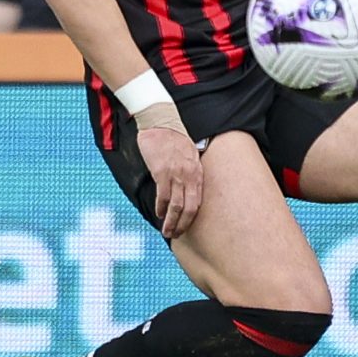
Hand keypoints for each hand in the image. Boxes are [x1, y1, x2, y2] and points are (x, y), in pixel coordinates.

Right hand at [138, 122, 202, 239]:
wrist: (161, 121)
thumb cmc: (174, 138)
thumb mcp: (189, 155)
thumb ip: (190, 172)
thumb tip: (186, 189)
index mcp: (197, 171)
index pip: (198, 201)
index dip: (192, 217)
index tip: (186, 227)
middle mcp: (190, 175)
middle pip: (189, 207)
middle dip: (183, 224)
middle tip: (176, 235)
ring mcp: (176, 174)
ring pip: (176, 205)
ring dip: (171, 221)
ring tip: (167, 231)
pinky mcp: (162, 172)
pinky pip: (162, 196)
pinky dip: (161, 208)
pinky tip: (159, 214)